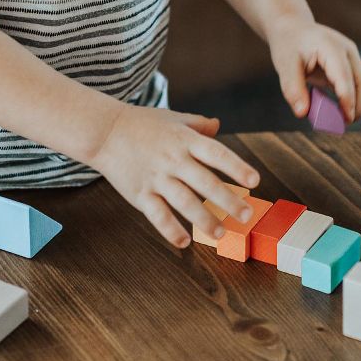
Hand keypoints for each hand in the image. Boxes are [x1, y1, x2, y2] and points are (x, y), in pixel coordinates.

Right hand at [87, 103, 260, 248]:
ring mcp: (156, 177)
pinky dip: (170, 229)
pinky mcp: (140, 193)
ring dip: (204, 220)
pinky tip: (184, 242)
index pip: (217, 154)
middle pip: (205, 182)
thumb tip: (218, 125)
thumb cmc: (141, 123)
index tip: (255, 182)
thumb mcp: (172, 118)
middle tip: (246, 216)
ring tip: (221, 233)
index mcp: (184, 140)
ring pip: (184, 202)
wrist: (104, 131)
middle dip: (228, 200)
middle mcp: (173, 159)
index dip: (236, 167)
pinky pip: (157, 215)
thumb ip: (197, 124)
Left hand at [268, 14, 360, 122]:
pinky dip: (359, 99)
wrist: (294, 29)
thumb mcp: (284, 65)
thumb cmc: (289, 45)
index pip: (346, 76)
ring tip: (342, 118)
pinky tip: (343, 109)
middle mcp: (348, 51)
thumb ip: (293, 88)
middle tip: (341, 124)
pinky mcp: (354, 66)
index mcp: (331, 47)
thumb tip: (302, 113)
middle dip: (358, 106)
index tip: (346, 120)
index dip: (348, 100)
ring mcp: (354, 58)